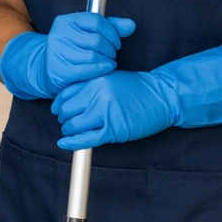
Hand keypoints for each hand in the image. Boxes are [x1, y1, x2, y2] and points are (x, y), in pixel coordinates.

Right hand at [0, 12, 135, 98]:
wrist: (47, 69)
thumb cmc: (72, 49)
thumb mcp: (88, 34)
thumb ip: (110, 27)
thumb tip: (131, 25)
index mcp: (65, 21)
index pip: (96, 21)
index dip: (112, 32)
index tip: (116, 41)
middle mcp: (59, 35)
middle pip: (97, 40)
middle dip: (110, 49)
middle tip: (111, 54)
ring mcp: (58, 53)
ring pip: (94, 56)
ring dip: (108, 61)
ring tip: (109, 62)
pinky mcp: (60, 70)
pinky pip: (88, 70)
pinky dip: (102, 69)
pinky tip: (106, 69)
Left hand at [52, 45, 221, 149]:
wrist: (163, 96)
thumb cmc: (137, 89)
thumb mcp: (110, 78)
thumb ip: (89, 86)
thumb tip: (66, 101)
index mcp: (95, 80)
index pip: (64, 94)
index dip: (58, 105)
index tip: (58, 110)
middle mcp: (98, 94)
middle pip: (66, 110)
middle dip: (63, 119)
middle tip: (67, 122)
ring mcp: (106, 112)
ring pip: (74, 125)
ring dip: (69, 131)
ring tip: (72, 131)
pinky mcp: (115, 129)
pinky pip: (87, 139)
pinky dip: (73, 143)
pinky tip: (65, 143)